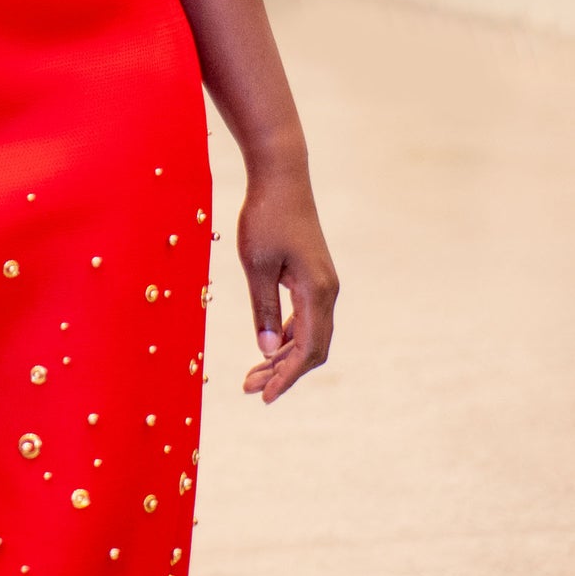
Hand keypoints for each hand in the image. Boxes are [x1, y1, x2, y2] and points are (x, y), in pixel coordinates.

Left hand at [236, 161, 338, 403]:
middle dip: (282, 372)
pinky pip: (305, 318)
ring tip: (252, 375)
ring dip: (282, 356)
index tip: (264, 397)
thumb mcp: (256, 265)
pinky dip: (286, 336)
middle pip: (311, 348)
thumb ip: (262, 308)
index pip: (307, 350)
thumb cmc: (265, 218)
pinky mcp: (313, 276)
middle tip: (249, 388)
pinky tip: (267, 346)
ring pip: (308, 334)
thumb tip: (264, 350)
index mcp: (316, 292)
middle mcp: (327, 292)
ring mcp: (323, 284)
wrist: (281, 178)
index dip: (286, 377)